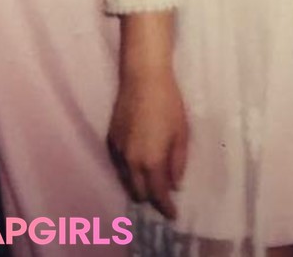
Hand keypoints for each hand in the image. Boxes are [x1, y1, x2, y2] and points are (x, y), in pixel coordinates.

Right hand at [108, 69, 188, 218]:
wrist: (143, 78)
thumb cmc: (169, 102)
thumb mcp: (181, 132)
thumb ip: (178, 161)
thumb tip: (175, 184)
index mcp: (150, 161)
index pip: (157, 194)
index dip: (166, 207)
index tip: (173, 214)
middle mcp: (130, 161)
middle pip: (138, 193)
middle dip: (151, 198)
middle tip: (163, 196)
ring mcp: (118, 151)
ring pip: (127, 181)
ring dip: (139, 185)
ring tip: (152, 182)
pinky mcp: (111, 140)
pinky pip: (120, 165)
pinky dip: (130, 171)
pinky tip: (139, 163)